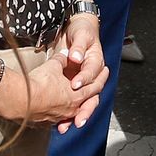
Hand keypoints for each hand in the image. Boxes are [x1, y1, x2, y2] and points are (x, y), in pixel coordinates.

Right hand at [0, 52, 108, 129]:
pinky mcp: (47, 122)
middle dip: (93, 95)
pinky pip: (59, 119)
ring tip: (75, 104)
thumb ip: (62, 60)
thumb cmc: (40, 83)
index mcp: (78, 95)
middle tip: (95, 91)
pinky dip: (62, 115)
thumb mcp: (54, 65)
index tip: (105, 72)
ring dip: (77, 109)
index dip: (101, 77)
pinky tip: (59, 112)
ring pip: (73, 114)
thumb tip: (65, 54)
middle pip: (87, 103)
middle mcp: (72, 109)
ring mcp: (60, 117)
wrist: (21, 100)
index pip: (95, 86)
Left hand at [52, 13, 105, 132]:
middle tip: (78, 119)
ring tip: (67, 127)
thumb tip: (76, 56)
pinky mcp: (73, 86)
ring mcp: (83, 82)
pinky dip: (67, 115)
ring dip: (76, 116)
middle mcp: (91, 75)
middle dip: (85, 109)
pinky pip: (73, 103)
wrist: (77, 28)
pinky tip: (60, 124)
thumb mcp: (81, 35)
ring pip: (83, 103)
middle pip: (91, 95)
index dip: (84, 79)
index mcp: (96, 62)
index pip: (91, 73)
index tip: (75, 84)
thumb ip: (78, 46)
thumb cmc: (81, 31)